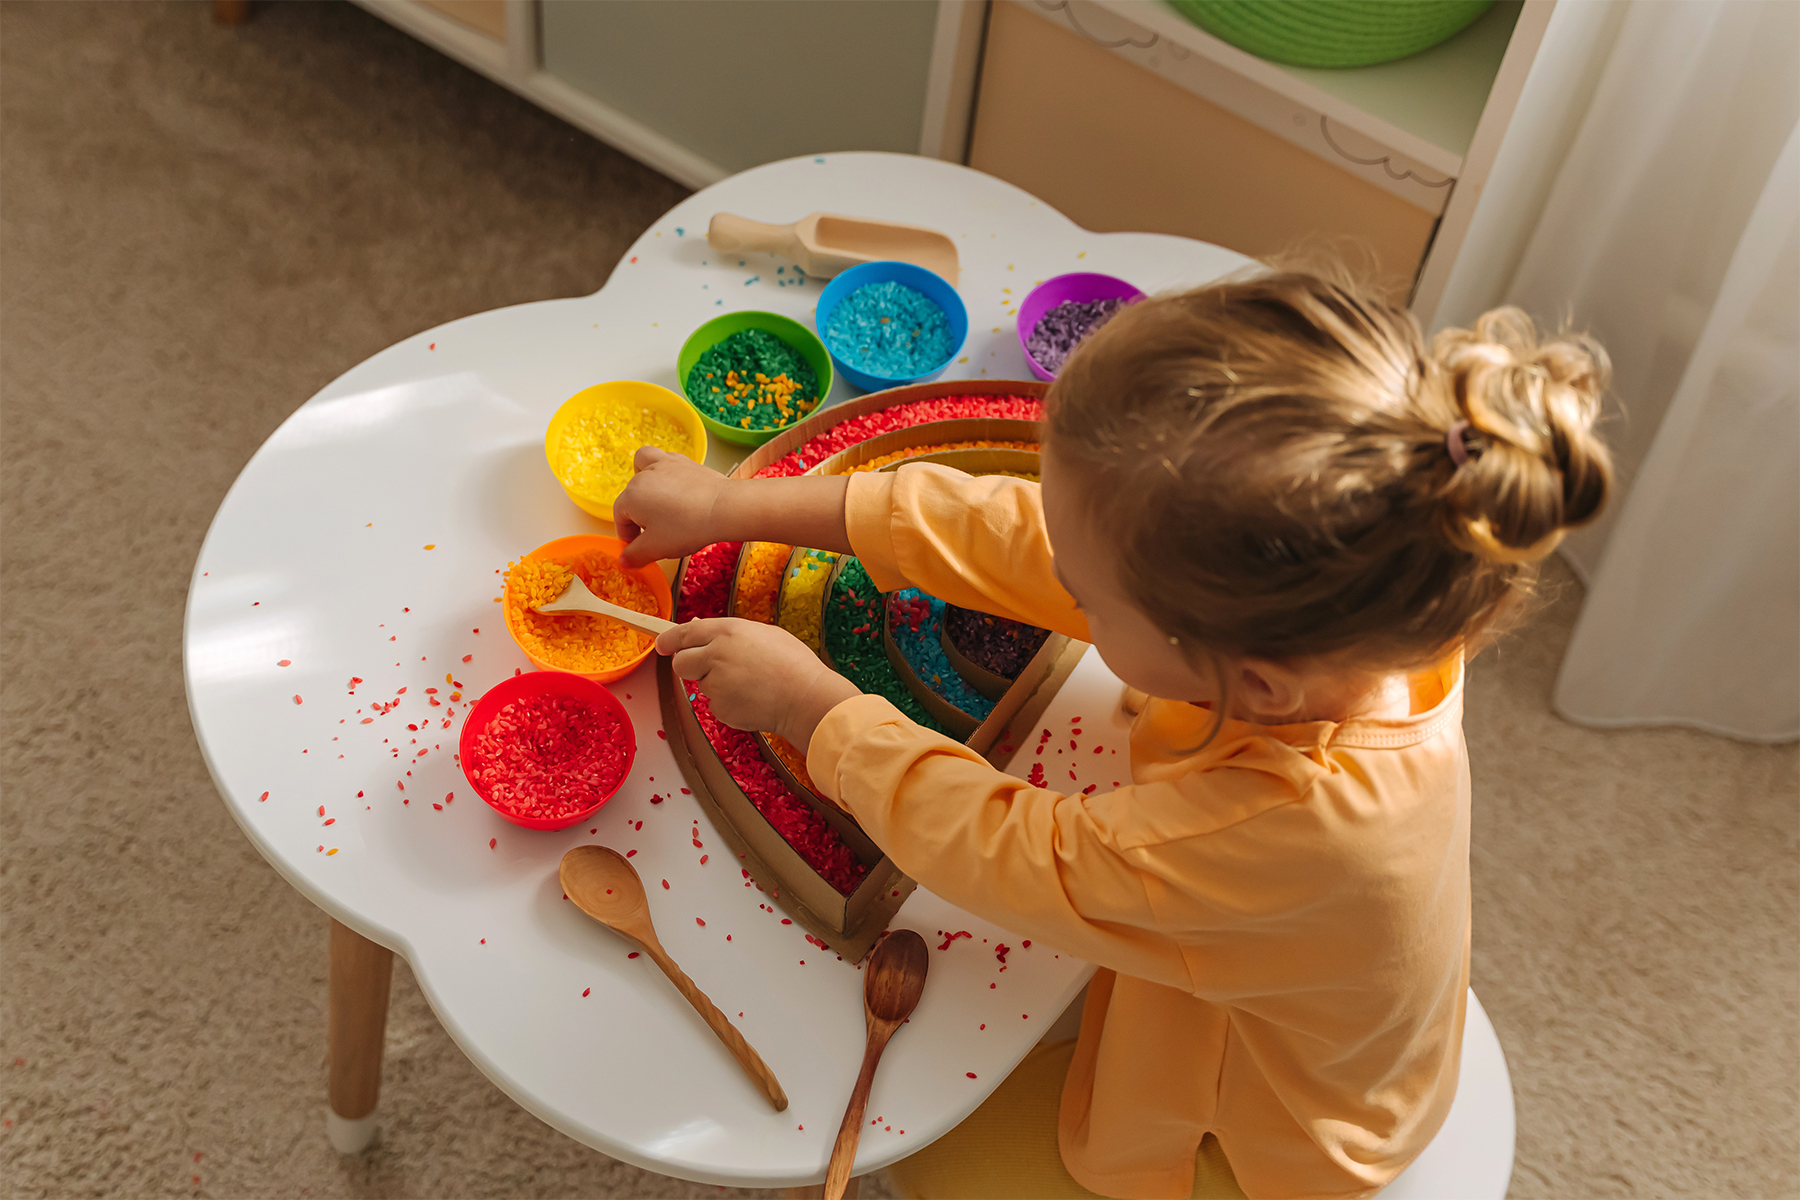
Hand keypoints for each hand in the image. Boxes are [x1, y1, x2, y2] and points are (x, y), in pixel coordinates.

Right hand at [614, 447, 730, 566]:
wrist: (723, 508)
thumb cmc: (687, 527)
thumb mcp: (655, 548)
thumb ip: (635, 555)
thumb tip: (624, 560)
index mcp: (632, 496)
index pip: (619, 516)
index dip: (627, 535)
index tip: (637, 547)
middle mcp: (645, 475)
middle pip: (632, 495)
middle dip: (638, 514)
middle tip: (653, 532)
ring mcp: (666, 465)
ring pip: (645, 464)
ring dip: (644, 479)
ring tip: (656, 498)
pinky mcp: (686, 462)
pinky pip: (669, 461)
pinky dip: (668, 473)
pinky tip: (678, 489)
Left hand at [658, 618, 860, 750]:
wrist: (806, 697)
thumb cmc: (793, 664)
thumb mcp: (764, 634)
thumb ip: (731, 634)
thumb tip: (705, 631)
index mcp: (727, 632)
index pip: (686, 632)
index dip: (670, 639)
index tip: (661, 644)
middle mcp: (716, 654)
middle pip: (681, 662)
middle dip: (689, 666)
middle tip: (708, 670)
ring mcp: (716, 683)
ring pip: (701, 685)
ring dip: (715, 685)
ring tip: (748, 684)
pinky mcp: (720, 707)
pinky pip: (716, 704)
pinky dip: (729, 703)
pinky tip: (751, 699)